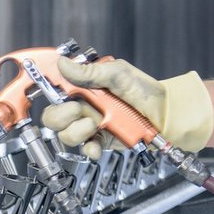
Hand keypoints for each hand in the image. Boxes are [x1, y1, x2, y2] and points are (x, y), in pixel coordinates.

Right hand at [40, 56, 213, 158]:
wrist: (166, 114)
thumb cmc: (144, 90)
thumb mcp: (118, 74)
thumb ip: (89, 72)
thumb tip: (63, 64)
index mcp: (85, 87)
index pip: (55, 89)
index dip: (47, 90)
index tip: (50, 89)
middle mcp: (84, 106)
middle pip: (53, 117)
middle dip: (60, 116)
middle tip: (77, 110)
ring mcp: (91, 125)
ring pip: (65, 135)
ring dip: (78, 131)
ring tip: (97, 124)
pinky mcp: (101, 141)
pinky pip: (85, 150)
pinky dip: (89, 149)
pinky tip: (97, 145)